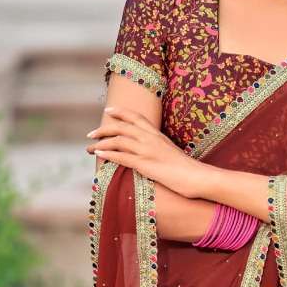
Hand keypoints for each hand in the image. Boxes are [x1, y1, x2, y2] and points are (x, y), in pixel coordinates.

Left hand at [86, 106, 203, 198]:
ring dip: (100, 143)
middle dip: (103, 129)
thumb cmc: (186, 168)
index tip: (108, 110)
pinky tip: (98, 155)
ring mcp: (148, 151)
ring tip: (89, 148)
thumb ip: (157, 147)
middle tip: (91, 134)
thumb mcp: (170, 151)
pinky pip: (122, 157)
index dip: (120, 112)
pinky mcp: (145, 164)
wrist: (196, 176)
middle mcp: (151, 139)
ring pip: (118, 141)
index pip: (136, 117)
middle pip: (122, 127)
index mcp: (157, 134)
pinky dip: (108, 155)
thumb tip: (147, 150)